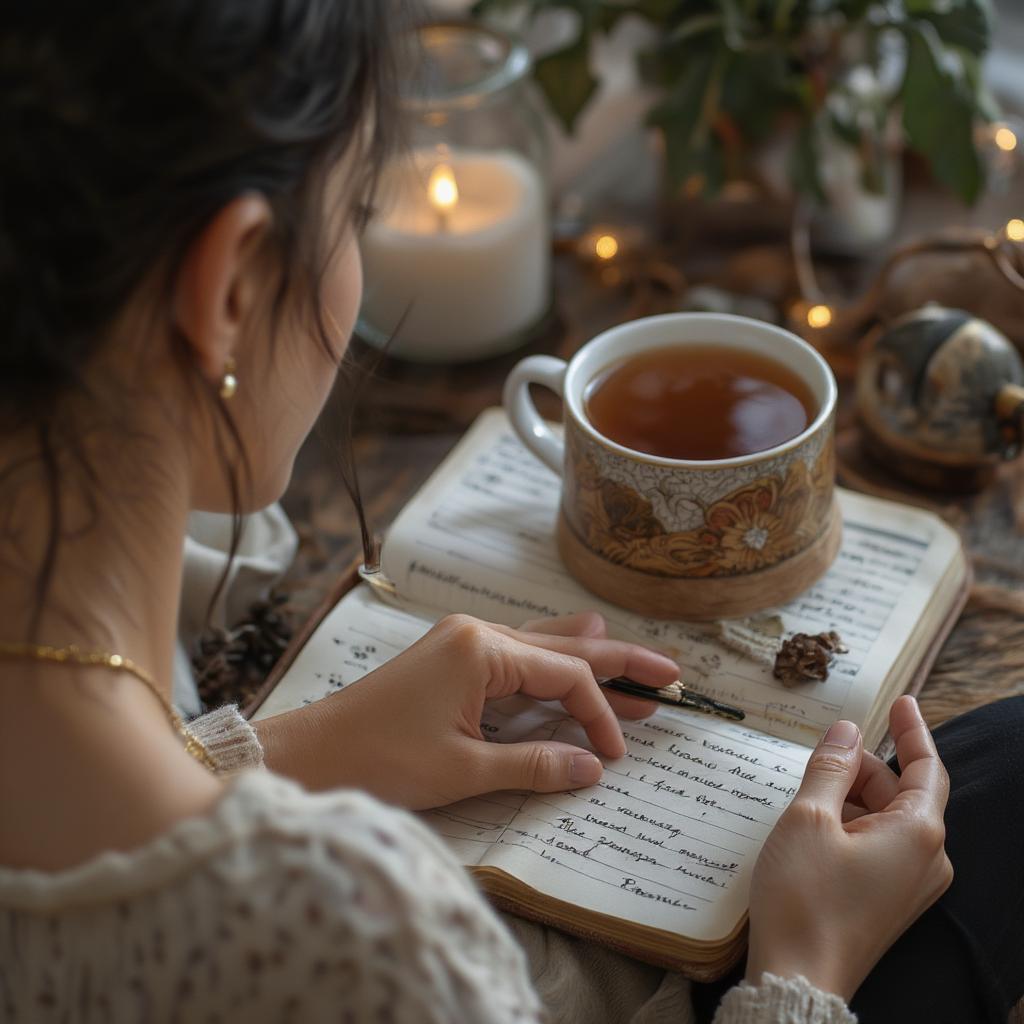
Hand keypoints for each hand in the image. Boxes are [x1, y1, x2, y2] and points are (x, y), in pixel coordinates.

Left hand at [257, 611, 675, 808]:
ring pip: (542, 647)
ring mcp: (461, 642)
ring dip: (587, 661)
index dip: (600, 713)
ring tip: (634, 665)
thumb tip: (592, 767)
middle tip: (669, 673)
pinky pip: (516, 657)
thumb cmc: (379, 758)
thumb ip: (534, 763)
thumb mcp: (463, 768)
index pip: (565, 675)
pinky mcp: (450, 659)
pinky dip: (550, 666)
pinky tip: (572, 656)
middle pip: (564, 647)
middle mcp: (476, 634)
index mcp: (482, 650)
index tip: (617, 753)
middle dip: (617, 662)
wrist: (312, 753)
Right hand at [744, 696, 952, 1001]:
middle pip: (900, 791)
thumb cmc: (804, 898)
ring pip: (885, 818)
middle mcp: (927, 859)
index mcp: (918, 833)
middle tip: (818, 753)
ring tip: (805, 793)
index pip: (926, 767)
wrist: (799, 977)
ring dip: (850, 797)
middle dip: (861, 767)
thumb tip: (845, 732)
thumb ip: (830, 767)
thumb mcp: (808, 818)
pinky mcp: (888, 900)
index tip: (902, 700)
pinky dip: (849, 824)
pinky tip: (812, 824)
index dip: (912, 730)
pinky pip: (877, 845)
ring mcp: (910, 884)